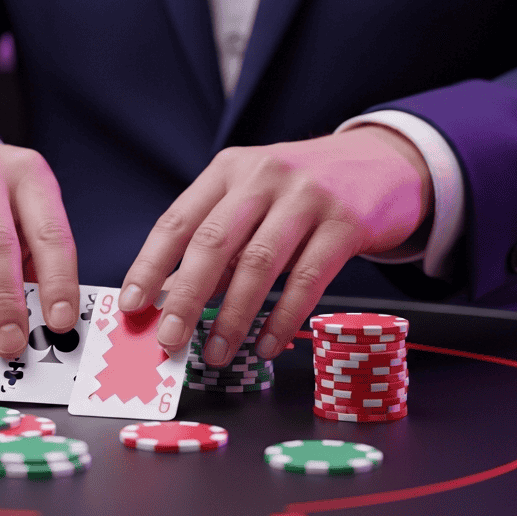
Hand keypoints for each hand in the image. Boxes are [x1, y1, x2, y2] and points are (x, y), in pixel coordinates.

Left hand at [117, 125, 432, 364]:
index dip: (151, 265)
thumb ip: (219, 243)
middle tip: (168, 340)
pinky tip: (267, 344)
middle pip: (213, 243)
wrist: (384, 162)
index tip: (133, 304)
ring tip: (216, 353)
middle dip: (185, 298)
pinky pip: (308, 279)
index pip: (177, 220)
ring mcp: (306, 197)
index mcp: (229, 170)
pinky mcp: (345, 223)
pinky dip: (283, 318)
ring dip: (233, 318)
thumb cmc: (305, 190)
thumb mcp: (255, 199)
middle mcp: (263, 177)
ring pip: (258, 265)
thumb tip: (173, 298)